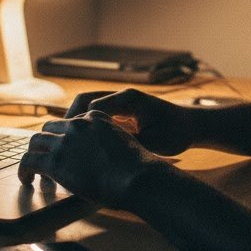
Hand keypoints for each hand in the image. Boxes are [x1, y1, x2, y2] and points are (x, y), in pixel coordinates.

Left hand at [17, 109, 169, 207]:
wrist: (137, 177)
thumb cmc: (138, 169)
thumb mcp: (125, 144)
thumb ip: (110, 145)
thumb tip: (107, 161)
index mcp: (96, 118)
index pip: (70, 121)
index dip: (63, 136)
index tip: (61, 147)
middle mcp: (78, 125)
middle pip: (49, 128)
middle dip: (44, 143)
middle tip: (42, 158)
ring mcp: (65, 141)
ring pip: (35, 142)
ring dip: (32, 155)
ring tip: (29, 171)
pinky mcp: (55, 160)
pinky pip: (29, 161)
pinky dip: (24, 170)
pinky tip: (26, 180)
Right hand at [64, 88, 194, 155]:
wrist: (190, 125)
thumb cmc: (176, 133)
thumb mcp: (153, 142)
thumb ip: (128, 145)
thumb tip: (102, 155)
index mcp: (129, 99)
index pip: (94, 106)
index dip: (79, 124)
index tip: (68, 143)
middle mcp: (122, 96)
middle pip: (85, 100)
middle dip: (69, 120)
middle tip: (59, 141)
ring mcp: (120, 101)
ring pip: (87, 105)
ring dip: (75, 121)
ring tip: (65, 142)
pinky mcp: (120, 110)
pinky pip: (96, 113)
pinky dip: (85, 125)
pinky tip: (80, 143)